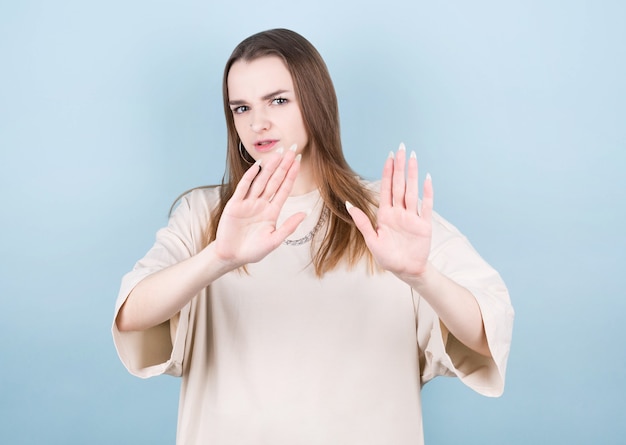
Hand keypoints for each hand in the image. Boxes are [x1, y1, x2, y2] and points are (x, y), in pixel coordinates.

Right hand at [214, 145, 305, 266]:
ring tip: (278, 153)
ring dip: (269, 167)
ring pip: (261, 181)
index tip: (298, 161)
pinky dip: (250, 177)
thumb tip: (305, 213)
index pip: (284, 189)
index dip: (291, 175)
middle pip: (274, 181)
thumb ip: (289, 226)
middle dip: (283, 166)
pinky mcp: (235, 204)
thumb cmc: (253, 250)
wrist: (231, 256)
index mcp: (272, 211)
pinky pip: (243, 188)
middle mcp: (261, 204)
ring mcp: (248, 203)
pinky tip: (257, 166)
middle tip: (291, 150)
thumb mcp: (274, 240)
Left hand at [346, 143, 432, 278]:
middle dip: (400, 166)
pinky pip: (426, 206)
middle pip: (399, 184)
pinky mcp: (424, 225)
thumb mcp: (371, 240)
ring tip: (413, 157)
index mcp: (385, 214)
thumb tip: (348, 204)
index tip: (389, 156)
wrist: (406, 271)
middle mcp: (399, 212)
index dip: (387, 172)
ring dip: (413, 174)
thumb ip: (362, 222)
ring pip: (412, 191)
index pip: (386, 188)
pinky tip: (427, 179)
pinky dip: (427, 193)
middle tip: (402, 148)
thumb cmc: (388, 258)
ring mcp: (412, 217)